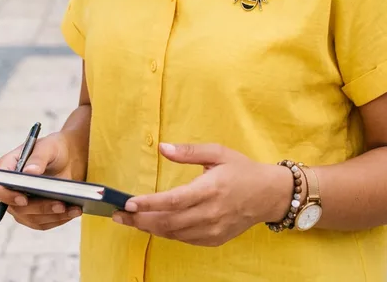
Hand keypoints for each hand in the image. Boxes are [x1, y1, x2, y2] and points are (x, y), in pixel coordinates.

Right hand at [0, 131, 86, 230]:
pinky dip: (59, 219)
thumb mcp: (48, 146)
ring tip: (73, 209)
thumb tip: (29, 172)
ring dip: (52, 215)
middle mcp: (10, 190)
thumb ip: (38, 157)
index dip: (6, 196)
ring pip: (31, 218)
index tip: (23, 198)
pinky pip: (43, 223)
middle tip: (60, 204)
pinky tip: (73, 212)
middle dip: (40, 207)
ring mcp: (21, 204)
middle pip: (16, 207)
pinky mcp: (34, 214)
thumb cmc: (54, 148)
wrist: (67, 158)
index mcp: (7, 169)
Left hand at [112, 143, 293, 246]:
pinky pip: (184, 239)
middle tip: (118, 214)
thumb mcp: (217, 152)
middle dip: (140, 219)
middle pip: (168, 222)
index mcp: (210, 189)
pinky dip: (166, 233)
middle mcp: (210, 214)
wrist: (268, 195)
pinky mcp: (213, 240)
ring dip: (149, 227)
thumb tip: (162, 147)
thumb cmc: (241, 169)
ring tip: (129, 219)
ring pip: (173, 234)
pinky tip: (153, 224)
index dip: (149, 204)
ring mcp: (212, 230)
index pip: (173, 201)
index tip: (128, 202)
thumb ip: (188, 151)